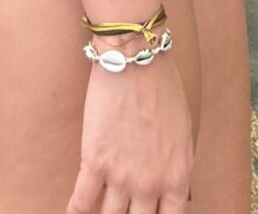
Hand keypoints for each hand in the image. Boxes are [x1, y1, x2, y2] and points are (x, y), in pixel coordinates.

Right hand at [67, 44, 194, 212]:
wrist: (135, 59)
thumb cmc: (163, 87)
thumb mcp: (183, 133)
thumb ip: (178, 167)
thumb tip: (177, 192)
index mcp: (177, 176)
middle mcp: (150, 184)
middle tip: (124, 210)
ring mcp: (121, 177)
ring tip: (100, 212)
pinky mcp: (94, 162)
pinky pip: (81, 201)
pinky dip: (75, 212)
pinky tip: (73, 213)